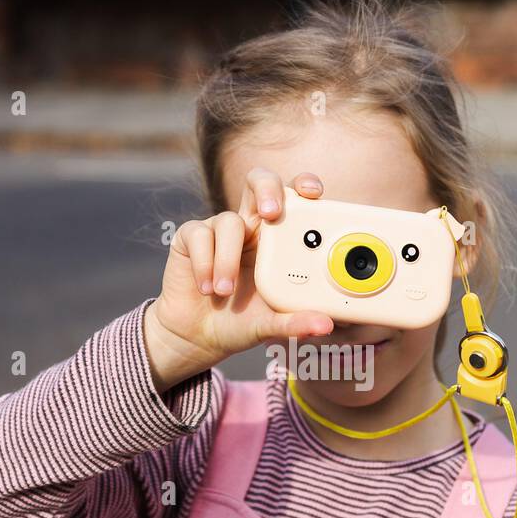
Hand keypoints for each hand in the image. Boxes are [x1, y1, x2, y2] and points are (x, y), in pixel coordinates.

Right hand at [144, 169, 332, 392]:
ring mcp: (219, 230)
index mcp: (277, 239)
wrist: (199, 337)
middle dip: (267, 188)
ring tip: (225, 291)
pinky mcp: (190, 238)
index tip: (313, 194)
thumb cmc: (241, 322)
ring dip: (228, 259)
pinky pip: (199, 235)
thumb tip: (326, 327)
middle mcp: (250, 226)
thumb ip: (296, 322)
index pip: (293, 199)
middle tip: (271, 213)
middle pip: (259, 180)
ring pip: (229, 221)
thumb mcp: (272, 325)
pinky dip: (204, 264)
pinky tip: (206, 288)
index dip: (303, 184)